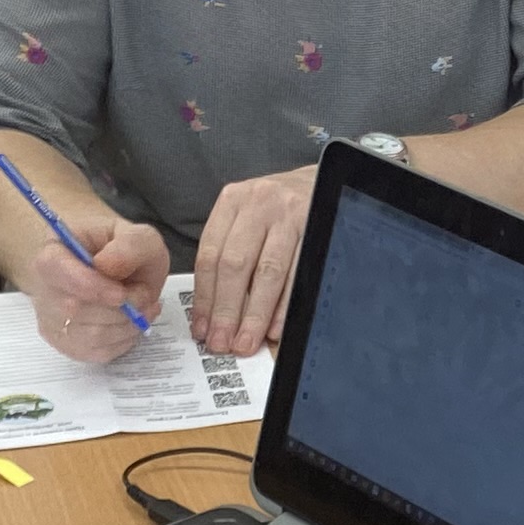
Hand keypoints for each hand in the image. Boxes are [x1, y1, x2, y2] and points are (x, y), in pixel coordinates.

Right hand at [15, 215, 171, 365]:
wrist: (113, 269)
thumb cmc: (121, 251)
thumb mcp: (137, 236)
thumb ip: (130, 245)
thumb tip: (108, 266)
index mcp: (53, 252)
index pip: (56, 270)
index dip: (90, 286)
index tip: (121, 293)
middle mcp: (43, 288)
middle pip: (75, 309)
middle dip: (120, 308)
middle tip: (144, 295)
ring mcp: (51, 319)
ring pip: (89, 336)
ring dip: (126, 326)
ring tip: (142, 308)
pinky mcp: (65, 344)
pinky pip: (95, 353)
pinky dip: (123, 342)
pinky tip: (131, 324)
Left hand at [191, 166, 318, 356]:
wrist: (321, 182)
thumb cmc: (278, 208)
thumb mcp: (246, 216)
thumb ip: (228, 253)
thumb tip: (214, 312)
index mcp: (233, 201)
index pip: (210, 256)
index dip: (204, 298)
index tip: (202, 328)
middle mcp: (259, 204)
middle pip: (236, 266)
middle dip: (227, 311)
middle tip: (222, 342)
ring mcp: (290, 215)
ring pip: (268, 273)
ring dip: (256, 314)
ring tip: (246, 341)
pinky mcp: (316, 227)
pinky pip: (299, 274)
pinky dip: (286, 305)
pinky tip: (277, 327)